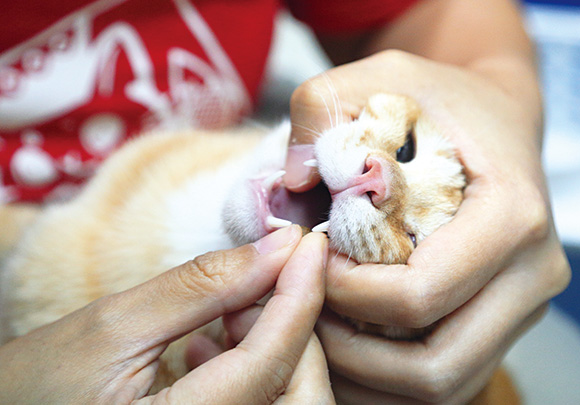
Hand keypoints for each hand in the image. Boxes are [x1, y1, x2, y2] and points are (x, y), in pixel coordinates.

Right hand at [0, 226, 334, 403]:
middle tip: (259, 281)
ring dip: (276, 345)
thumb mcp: (112, 327)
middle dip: (291, 327)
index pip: (271, 363)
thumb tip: (279, 246)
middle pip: (297, 391)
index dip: (299, 296)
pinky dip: (257, 367)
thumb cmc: (35, 386)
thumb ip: (202, 287)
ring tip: (228, 311)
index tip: (307, 244)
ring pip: (287, 397)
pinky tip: (215, 341)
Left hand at [284, 50, 570, 402]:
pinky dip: (390, 380)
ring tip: (320, 334)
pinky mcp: (508, 325)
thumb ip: (325, 106)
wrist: (497, 119)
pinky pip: (449, 382)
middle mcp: (535, 274)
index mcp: (513, 217)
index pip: (421, 295)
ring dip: (370, 376)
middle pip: (439, 365)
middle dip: (354, 354)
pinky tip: (349, 344)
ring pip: (445, 387)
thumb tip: (294, 184)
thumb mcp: (382, 75)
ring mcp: (526, 307)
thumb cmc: (442, 101)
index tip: (310, 260)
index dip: (348, 294)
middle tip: (304, 314)